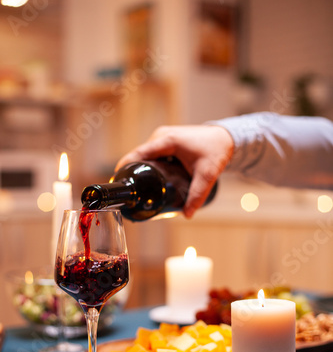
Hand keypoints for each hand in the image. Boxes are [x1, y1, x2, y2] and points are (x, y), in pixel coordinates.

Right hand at [115, 125, 233, 217]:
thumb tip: (186, 215)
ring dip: (139, 169)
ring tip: (135, 189)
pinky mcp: (165, 141)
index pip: (139, 154)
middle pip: (139, 156)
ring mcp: (162, 137)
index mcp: (167, 141)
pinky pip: (151, 154)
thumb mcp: (207, 175)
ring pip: (145, 155)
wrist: (225, 137)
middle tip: (129, 193)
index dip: (126, 166)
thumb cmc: (216, 152)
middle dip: (133, 173)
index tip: (118, 181)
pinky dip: (147, 165)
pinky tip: (145, 179)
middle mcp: (161, 136)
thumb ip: (196, 195)